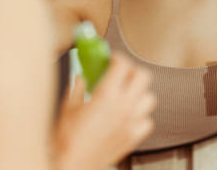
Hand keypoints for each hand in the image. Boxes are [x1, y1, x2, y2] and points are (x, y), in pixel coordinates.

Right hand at [54, 53, 155, 169]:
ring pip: (149, 97)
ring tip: (125, 95)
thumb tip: (83, 76)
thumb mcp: (68, 106)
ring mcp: (131, 123)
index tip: (112, 59)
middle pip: (143, 76)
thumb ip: (78, 86)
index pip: (123, 64)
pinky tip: (128, 116)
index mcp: (106, 95)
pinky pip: (147, 120)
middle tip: (120, 74)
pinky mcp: (133, 138)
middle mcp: (123, 107)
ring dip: (139, 93)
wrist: (71, 165)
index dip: (118, 58)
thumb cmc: (66, 139)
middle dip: (132, 71)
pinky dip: (140, 116)